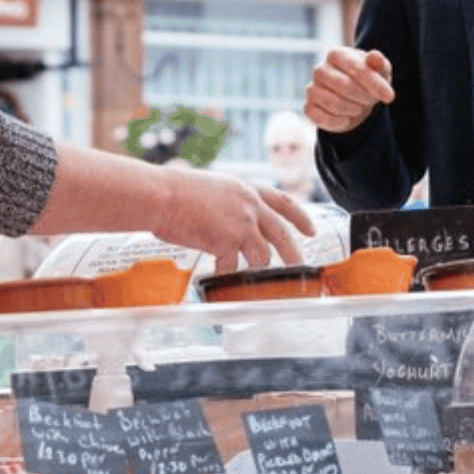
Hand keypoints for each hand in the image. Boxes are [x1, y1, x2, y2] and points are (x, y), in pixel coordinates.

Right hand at [152, 170, 314, 274]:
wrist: (162, 195)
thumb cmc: (175, 190)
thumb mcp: (212, 188)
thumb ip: (227, 203)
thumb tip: (227, 219)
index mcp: (246, 189)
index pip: (283, 202)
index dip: (300, 218)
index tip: (311, 230)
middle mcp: (249, 205)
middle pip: (282, 234)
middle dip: (294, 254)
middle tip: (300, 267)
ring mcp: (241, 224)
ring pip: (262, 256)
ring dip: (258, 272)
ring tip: (255, 285)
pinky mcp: (227, 242)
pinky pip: (232, 269)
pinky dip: (226, 278)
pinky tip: (220, 284)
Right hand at [305, 46, 393, 133]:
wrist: (354, 99)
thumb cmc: (367, 80)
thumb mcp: (379, 71)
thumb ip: (378, 63)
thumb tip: (374, 57)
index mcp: (336, 54)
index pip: (357, 68)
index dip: (375, 84)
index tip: (390, 97)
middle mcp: (319, 69)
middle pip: (345, 87)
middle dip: (364, 97)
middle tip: (370, 100)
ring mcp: (311, 89)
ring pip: (336, 104)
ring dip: (354, 110)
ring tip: (358, 106)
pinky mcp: (308, 108)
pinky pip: (326, 119)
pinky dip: (342, 122)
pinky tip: (346, 117)